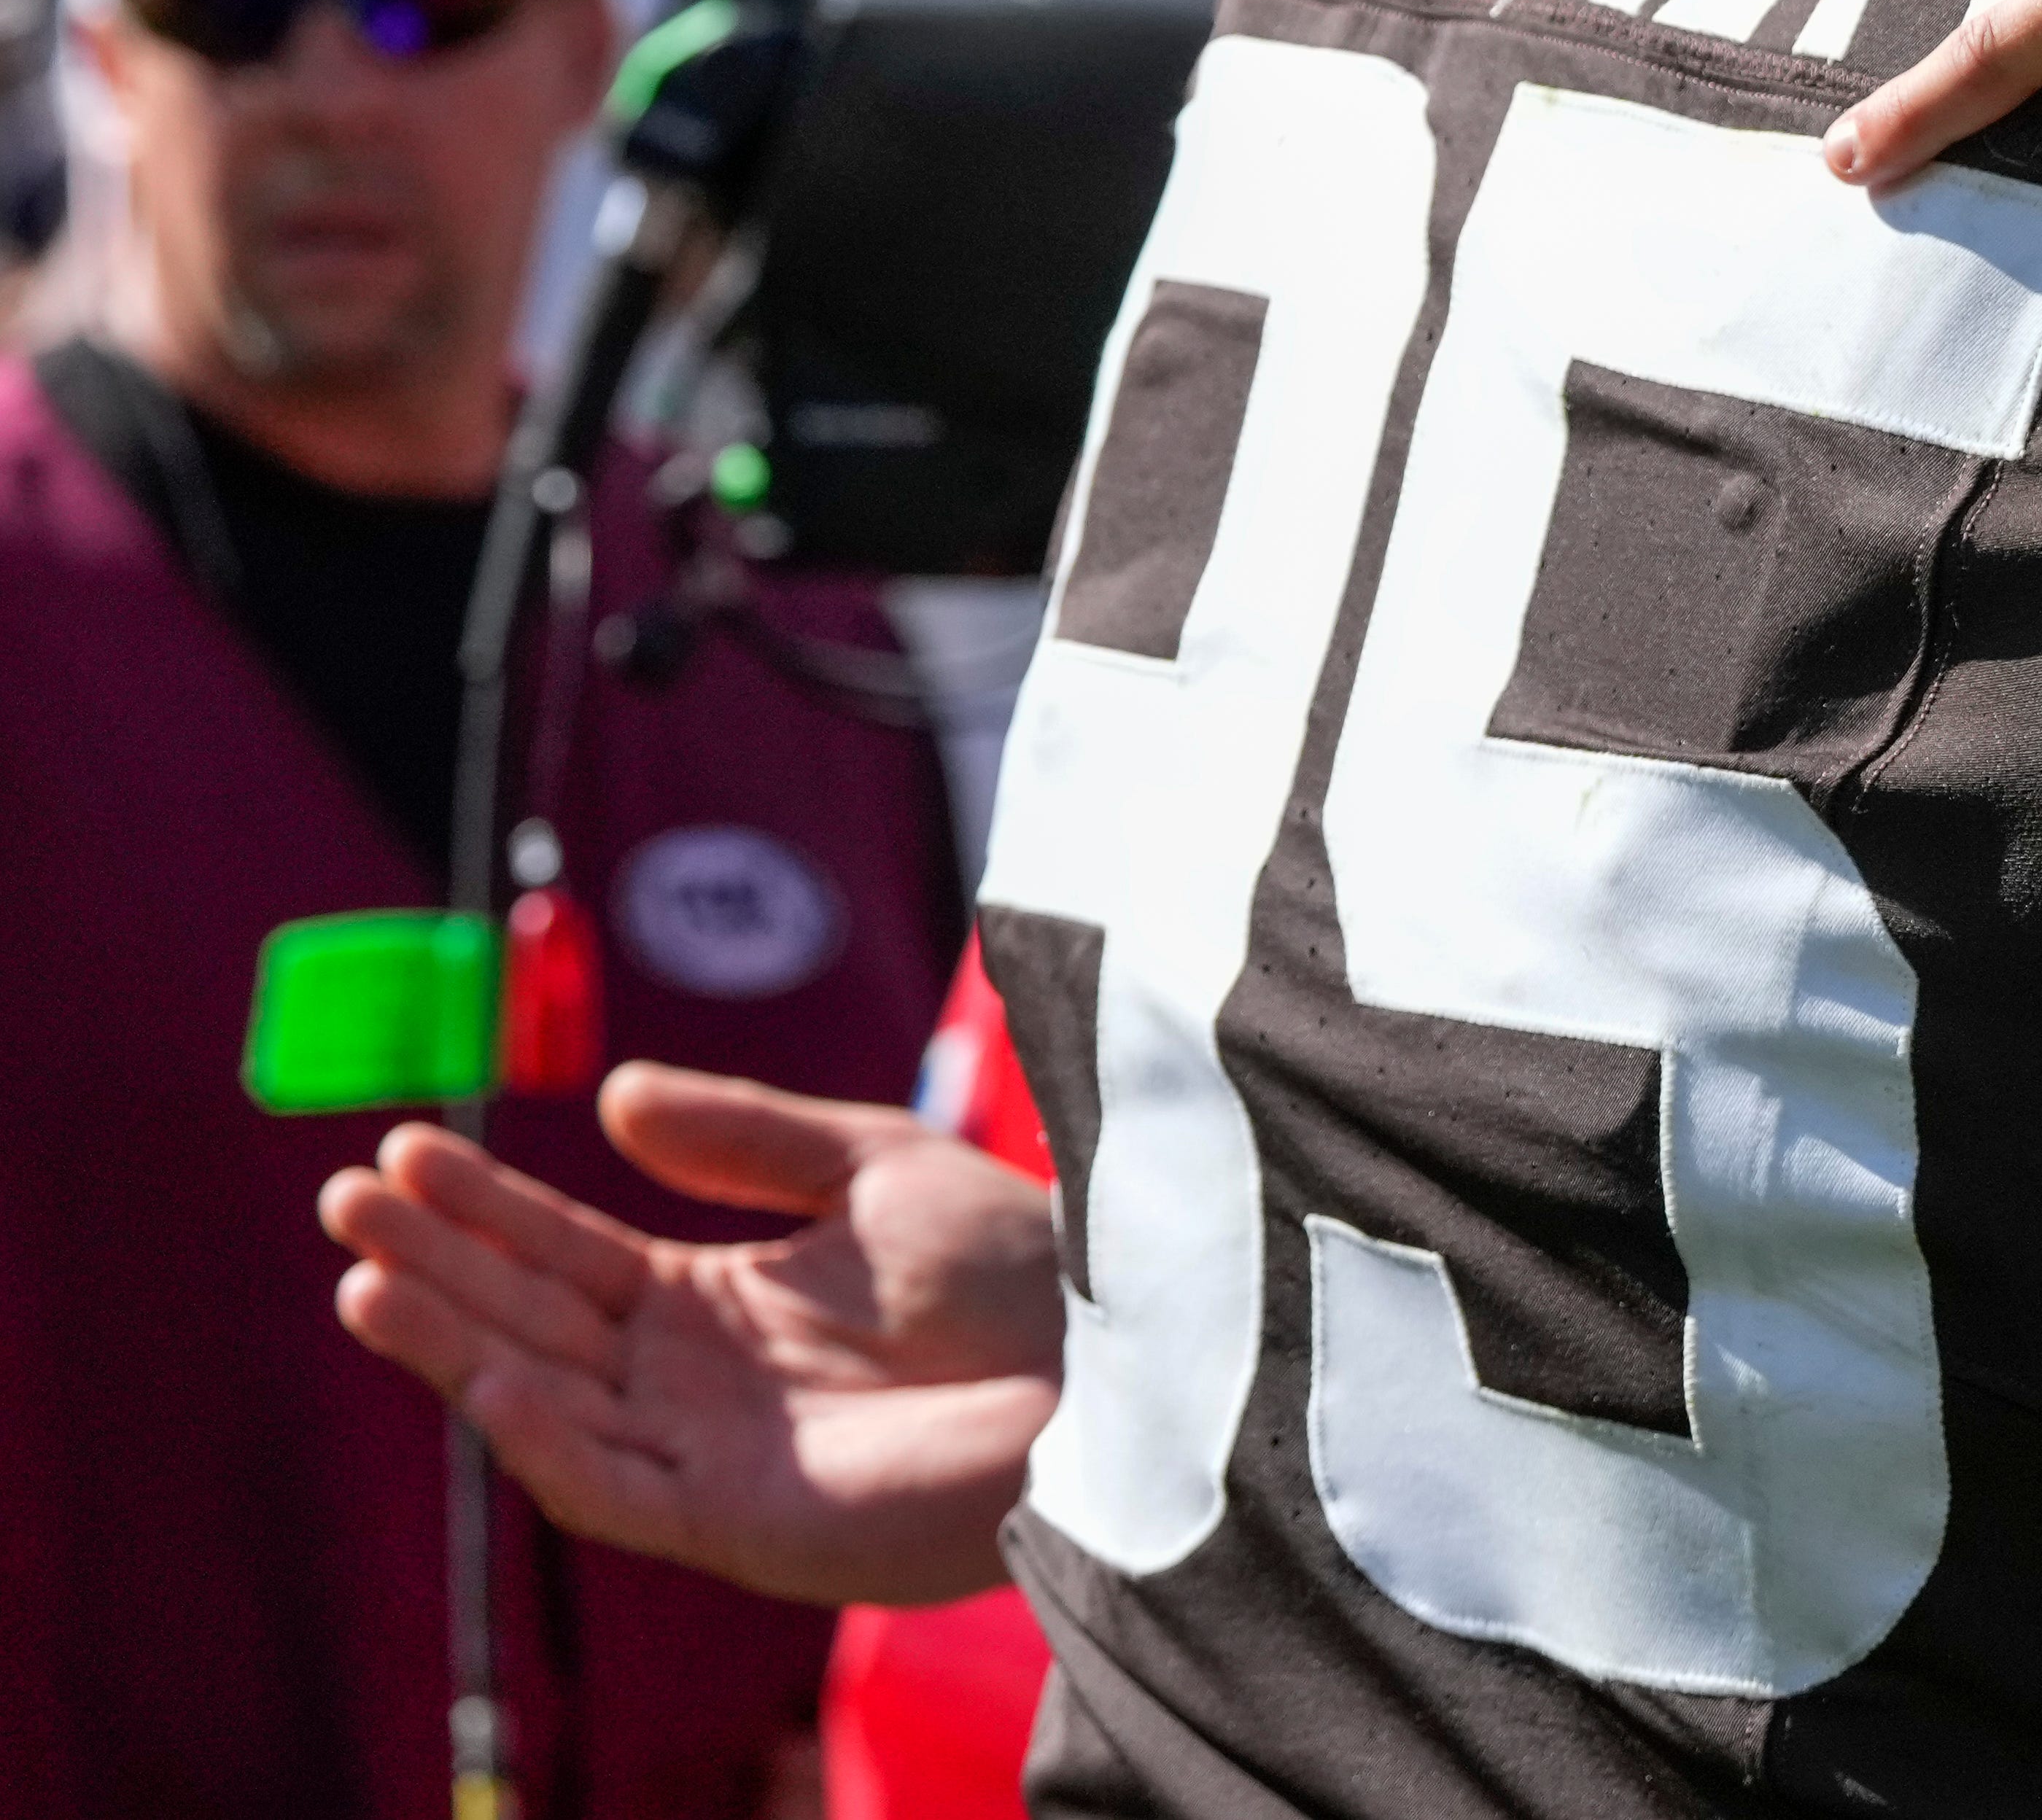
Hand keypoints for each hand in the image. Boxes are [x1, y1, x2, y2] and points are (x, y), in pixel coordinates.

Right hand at [321, 1062, 1063, 1606]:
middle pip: (531, 1317)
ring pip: (543, 1399)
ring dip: (450, 1340)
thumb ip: (745, 1136)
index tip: (406, 1145)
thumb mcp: (872, 1167)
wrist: (1114, 1361)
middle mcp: (690, 1384)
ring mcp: (705, 1457)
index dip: (483, 1205)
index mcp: (715, 1303)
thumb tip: (612, 1097)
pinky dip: (543, 1434)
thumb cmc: (1016, 1269)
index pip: (564, 1252)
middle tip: (349, 1191)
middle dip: (436, 1260)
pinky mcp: (737, 1522)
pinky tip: (485, 1372)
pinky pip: (610, 1486)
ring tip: (365, 1273)